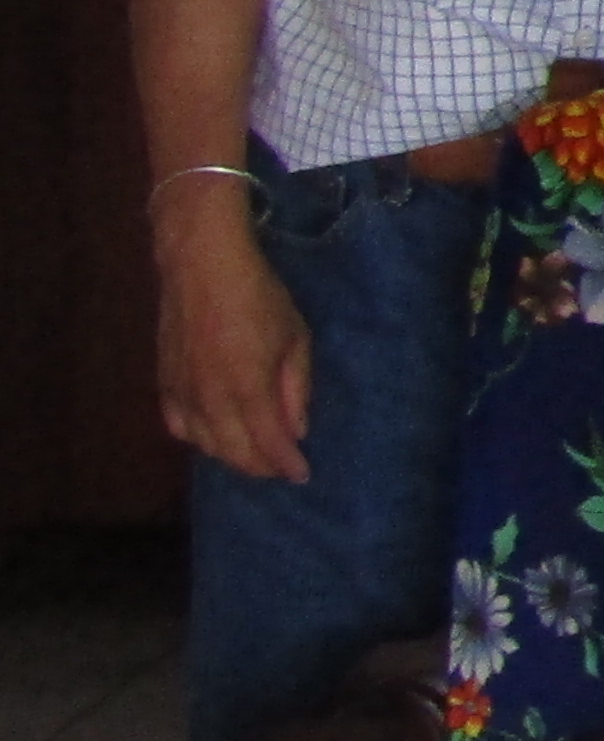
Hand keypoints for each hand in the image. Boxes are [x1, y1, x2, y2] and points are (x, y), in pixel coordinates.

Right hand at [154, 186, 312, 482]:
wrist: (201, 265)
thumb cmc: (259, 295)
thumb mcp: (295, 337)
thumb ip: (296, 388)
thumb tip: (296, 430)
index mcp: (248, 386)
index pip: (268, 443)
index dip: (287, 465)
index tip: (303, 475)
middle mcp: (210, 398)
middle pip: (234, 452)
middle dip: (262, 466)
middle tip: (283, 467)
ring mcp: (182, 392)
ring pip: (205, 445)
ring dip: (232, 456)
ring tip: (256, 454)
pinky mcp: (163, 382)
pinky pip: (178, 427)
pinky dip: (199, 440)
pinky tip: (215, 436)